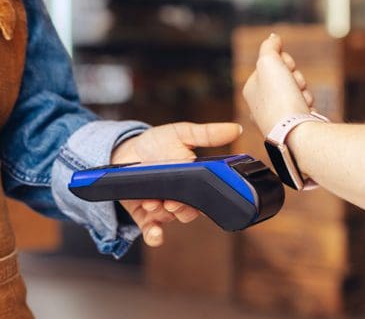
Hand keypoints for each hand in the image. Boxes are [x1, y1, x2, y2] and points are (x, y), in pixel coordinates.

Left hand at [110, 121, 241, 246]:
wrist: (127, 149)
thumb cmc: (159, 142)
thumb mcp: (183, 133)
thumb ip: (208, 134)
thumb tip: (237, 128)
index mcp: (193, 181)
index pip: (204, 198)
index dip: (201, 201)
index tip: (195, 198)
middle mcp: (179, 197)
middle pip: (187, 212)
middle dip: (180, 209)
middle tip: (171, 202)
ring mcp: (161, 208)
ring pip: (168, 219)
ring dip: (161, 214)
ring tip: (151, 202)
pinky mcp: (143, 215)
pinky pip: (151, 231)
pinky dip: (154, 236)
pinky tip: (156, 234)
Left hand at [243, 33, 312, 136]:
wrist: (296, 133)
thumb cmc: (279, 97)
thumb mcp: (268, 61)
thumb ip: (269, 46)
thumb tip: (273, 37)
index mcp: (251, 89)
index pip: (271, 63)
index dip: (284, 61)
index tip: (285, 67)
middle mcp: (262, 104)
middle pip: (286, 76)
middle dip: (296, 77)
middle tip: (294, 85)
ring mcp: (277, 116)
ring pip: (298, 90)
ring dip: (304, 91)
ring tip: (301, 101)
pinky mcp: (293, 126)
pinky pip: (306, 107)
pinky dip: (309, 106)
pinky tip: (306, 112)